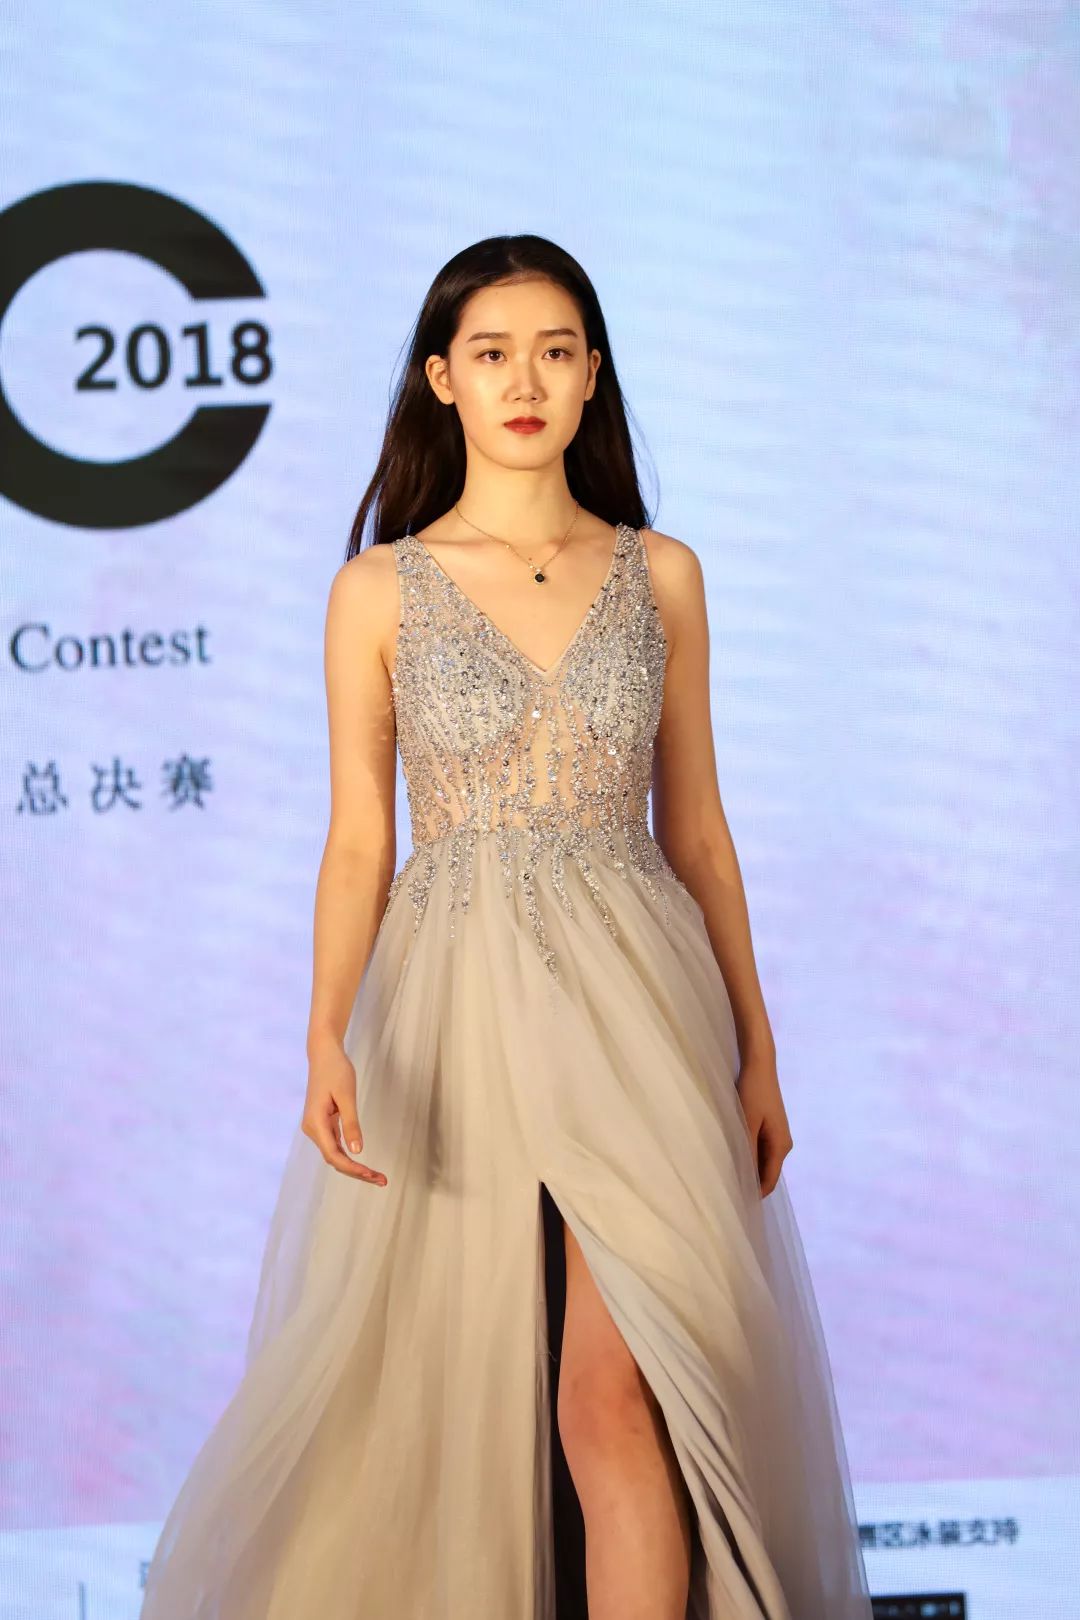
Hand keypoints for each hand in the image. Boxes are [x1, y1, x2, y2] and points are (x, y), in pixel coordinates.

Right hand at [301, 1038, 387, 1186]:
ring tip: (377, 1176)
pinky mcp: (323, 1123)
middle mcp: (312, 1129)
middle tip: (382, 1181)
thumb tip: (357, 1152)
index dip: (353, 1168)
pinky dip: (350, 1155)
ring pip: (335, 1154)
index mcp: (315, 1123)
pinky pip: (336, 1145)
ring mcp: (316, 1127)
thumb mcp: (347, 1096)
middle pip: (334, 1159)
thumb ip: (351, 1124)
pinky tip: (364, 1164)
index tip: (372, 1175)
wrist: (324, 1053)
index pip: (333, 1154)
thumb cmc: (336, 1070)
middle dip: (357, 1172)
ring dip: (354, 1166)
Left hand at [735, 1049, 792, 1198]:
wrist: (760, 1065)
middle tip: (728, 1194)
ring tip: (728, 1178)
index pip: (769, 1180)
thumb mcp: (746, 1122)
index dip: (755, 1194)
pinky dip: (749, 1157)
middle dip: (750, 1184)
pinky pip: (761, 1150)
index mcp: (781, 1146)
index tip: (736, 1205)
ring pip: (763, 1162)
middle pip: (767, 1173)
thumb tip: (743, 1177)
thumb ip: (746, 1150)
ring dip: (748, 1170)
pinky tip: (733, 1157)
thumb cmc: (753, 1092)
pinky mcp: (771, 1127)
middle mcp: (783, 1144)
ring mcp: (778, 1135)